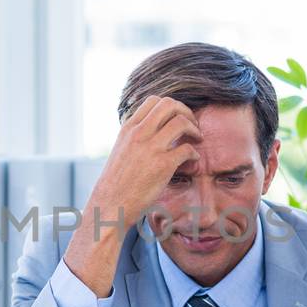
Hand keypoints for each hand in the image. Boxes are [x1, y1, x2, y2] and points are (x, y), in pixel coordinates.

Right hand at [88, 96, 202, 225]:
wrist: (110, 205)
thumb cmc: (116, 182)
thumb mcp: (121, 150)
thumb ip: (135, 137)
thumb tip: (155, 130)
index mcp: (128, 129)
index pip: (153, 101)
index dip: (171, 106)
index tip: (177, 118)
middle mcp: (139, 134)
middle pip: (169, 105)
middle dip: (186, 112)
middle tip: (192, 124)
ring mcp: (151, 148)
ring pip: (181, 122)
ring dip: (194, 129)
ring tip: (197, 139)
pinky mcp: (162, 166)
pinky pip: (187, 149)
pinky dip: (194, 153)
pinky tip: (193, 159)